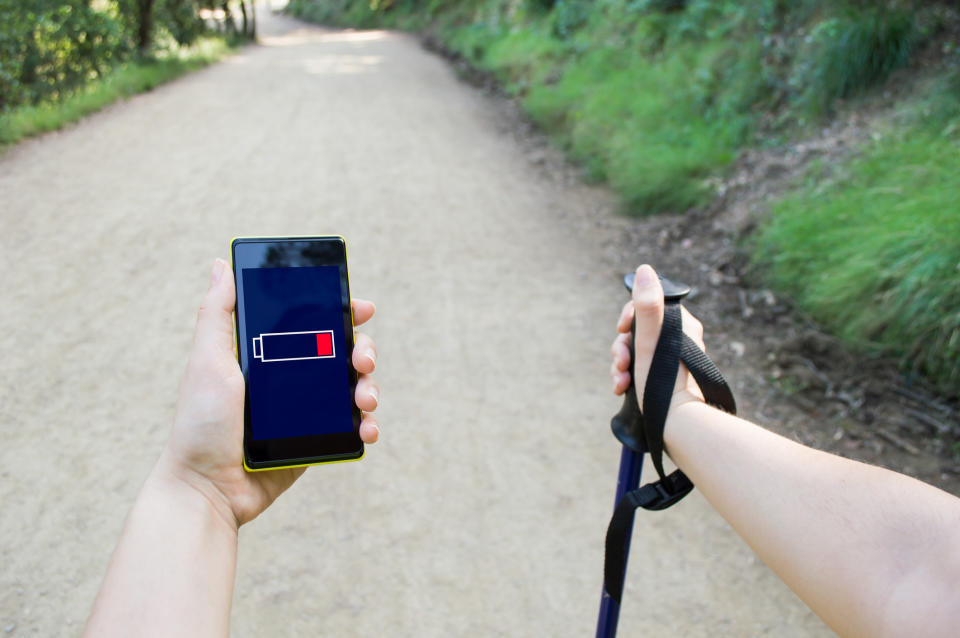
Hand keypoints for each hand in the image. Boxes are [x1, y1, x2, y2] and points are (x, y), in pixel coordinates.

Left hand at [157, 258, 380, 529]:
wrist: (208, 488)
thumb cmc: (200, 423)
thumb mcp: (207, 360)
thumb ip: (217, 313)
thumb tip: (221, 266)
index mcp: (267, 355)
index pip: (312, 323)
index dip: (340, 311)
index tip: (361, 307)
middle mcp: (290, 379)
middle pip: (341, 353)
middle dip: (363, 351)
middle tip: (363, 360)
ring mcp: (305, 412)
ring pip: (353, 389)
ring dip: (370, 387)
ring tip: (366, 399)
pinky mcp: (315, 442)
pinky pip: (351, 428)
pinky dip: (366, 425)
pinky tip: (366, 429)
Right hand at [610, 264, 704, 412]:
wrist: (679, 425)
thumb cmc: (665, 383)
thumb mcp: (650, 340)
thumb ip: (646, 305)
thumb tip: (645, 270)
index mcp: (681, 324)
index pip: (647, 306)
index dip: (628, 318)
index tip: (621, 331)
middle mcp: (679, 338)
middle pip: (637, 331)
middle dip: (621, 347)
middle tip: (620, 364)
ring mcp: (671, 358)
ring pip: (635, 351)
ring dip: (620, 365)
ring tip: (619, 382)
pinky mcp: (664, 377)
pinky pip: (640, 368)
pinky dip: (627, 376)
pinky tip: (621, 389)